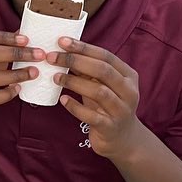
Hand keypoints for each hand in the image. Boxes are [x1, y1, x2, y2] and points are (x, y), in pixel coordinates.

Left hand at [50, 37, 145, 159]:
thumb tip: (63, 50)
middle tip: (52, 58)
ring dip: (73, 82)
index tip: (62, 41)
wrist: (123, 139)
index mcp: (128, 76)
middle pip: (103, 70)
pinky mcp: (110, 127)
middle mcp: (129, 92)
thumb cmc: (107, 105)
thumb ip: (89, 70)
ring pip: (98, 91)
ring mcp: (121, 110)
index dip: (83, 48)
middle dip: (75, 61)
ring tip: (55, 78)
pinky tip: (63, 100)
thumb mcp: (102, 85)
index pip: (106, 56)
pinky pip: (91, 116)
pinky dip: (75, 107)